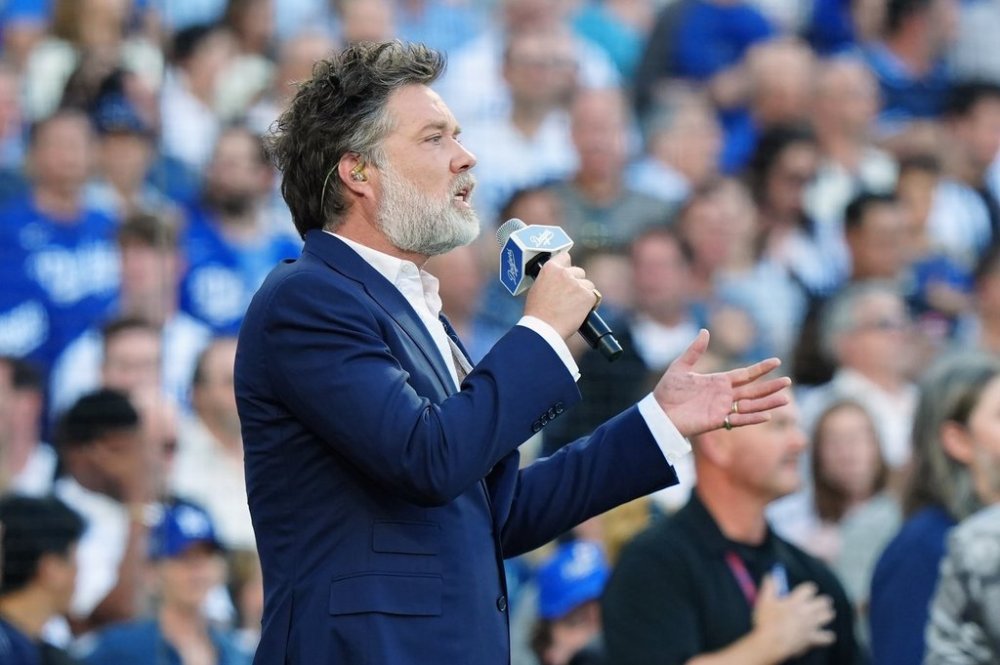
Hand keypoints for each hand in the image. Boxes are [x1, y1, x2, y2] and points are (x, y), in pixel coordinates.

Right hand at [523, 252, 597, 339]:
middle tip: (569, 298)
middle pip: (579, 272)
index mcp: (550, 268)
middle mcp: (565, 273)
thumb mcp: (537, 288)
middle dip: (577, 282)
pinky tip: (579, 312)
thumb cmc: (537, 313)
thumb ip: (549, 279)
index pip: (565, 257)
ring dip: (583, 294)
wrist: (544, 329)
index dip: (567, 267)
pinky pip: (594, 297)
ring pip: (588, 284)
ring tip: (572, 308)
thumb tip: (558, 279)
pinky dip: (589, 305)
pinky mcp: (588, 296)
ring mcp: (577, 284)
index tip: (568, 274)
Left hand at [652, 330, 789, 437]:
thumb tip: (705, 331)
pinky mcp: (717, 422)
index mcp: (718, 381)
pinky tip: (767, 415)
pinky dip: (752, 418)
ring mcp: (721, 409)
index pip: (745, 374)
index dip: (760, 369)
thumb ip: (694, 350)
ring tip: (785, 399)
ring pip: (750, 405)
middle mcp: (723, 395)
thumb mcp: (680, 367)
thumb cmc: (667, 391)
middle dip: (770, 386)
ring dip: (767, 402)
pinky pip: (738, 420)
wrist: (658, 413)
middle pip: (752, 390)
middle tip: (788, 380)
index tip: (777, 361)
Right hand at [752, 576, 835, 660]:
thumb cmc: (767, 621)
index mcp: (795, 601)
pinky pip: (826, 637)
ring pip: (827, 616)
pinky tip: (828, 635)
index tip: (810, 589)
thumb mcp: (764, 601)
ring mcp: (811, 625)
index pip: (809, 589)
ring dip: (828, 614)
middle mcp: (806, 611)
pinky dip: (827, 636)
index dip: (810, 588)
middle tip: (825, 601)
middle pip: (822, 602)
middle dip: (824, 601)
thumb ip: (769, 587)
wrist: (772, 642)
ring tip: (828, 613)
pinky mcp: (812, 637)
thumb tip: (770, 576)